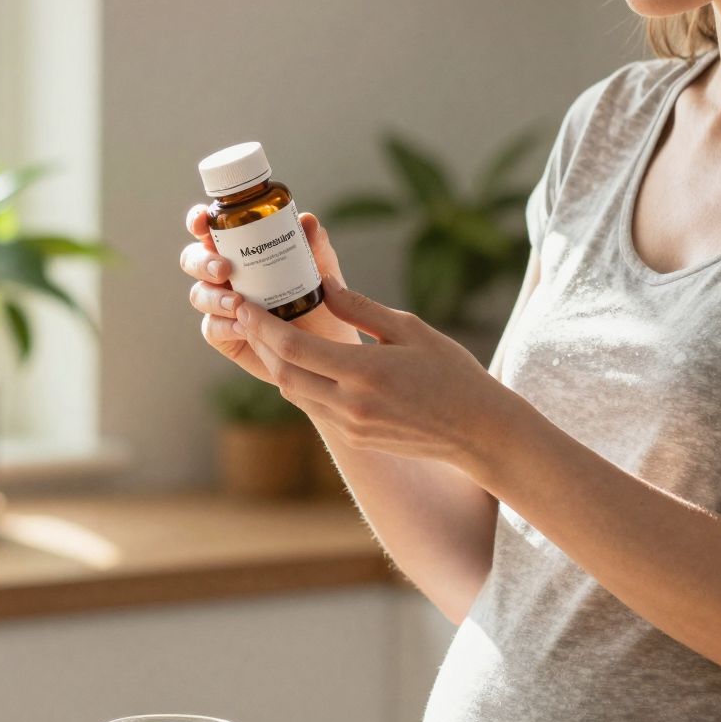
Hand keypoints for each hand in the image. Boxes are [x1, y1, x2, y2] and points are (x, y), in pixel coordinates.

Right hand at [181, 205, 359, 385]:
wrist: (330, 349)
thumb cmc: (325, 304)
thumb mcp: (324, 273)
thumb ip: (317, 247)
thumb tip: (307, 221)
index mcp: (243, 248)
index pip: (212, 228)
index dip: (199, 221)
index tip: (203, 221)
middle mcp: (227, 273)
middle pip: (194, 259)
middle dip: (202, 262)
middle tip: (224, 269)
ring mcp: (222, 304)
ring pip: (199, 294)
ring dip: (213, 297)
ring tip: (238, 304)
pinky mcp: (224, 334)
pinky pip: (212, 328)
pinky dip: (225, 326)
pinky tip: (243, 328)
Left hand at [234, 284, 502, 463]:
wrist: (477, 430)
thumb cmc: (451, 372)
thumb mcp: (410, 329)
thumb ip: (360, 307)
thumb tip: (320, 284)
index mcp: (365, 372)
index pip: (293, 348)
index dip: (260, 324)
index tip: (244, 302)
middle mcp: (351, 404)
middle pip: (283, 371)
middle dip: (259, 341)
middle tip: (246, 313)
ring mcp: (350, 425)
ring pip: (293, 391)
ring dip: (276, 362)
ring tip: (267, 332)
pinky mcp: (354, 437)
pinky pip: (313, 405)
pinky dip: (298, 380)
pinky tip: (300, 359)